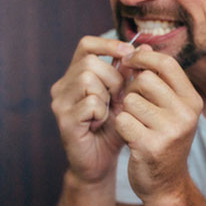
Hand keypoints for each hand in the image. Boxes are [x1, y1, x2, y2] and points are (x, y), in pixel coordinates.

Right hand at [50, 36, 134, 183]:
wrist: (102, 161)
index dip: (108, 44)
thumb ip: (131, 73)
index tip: (128, 53)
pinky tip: (101, 123)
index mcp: (76, 75)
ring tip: (109, 111)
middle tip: (119, 98)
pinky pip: (90, 103)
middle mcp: (63, 86)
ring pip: (87, 79)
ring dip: (107, 95)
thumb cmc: (114, 127)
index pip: (86, 45)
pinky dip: (102, 112)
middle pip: (90, 62)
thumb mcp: (126, 96)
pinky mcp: (64, 120)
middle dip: (113, 78)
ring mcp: (60, 103)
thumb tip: (145, 46)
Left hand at [114, 45, 203, 205]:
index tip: (129, 61)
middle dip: (132, 89)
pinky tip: (130, 137)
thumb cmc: (164, 139)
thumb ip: (157, 78)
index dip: (144, 58)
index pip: (167, 64)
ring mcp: (170, 131)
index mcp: (193, 100)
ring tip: (134, 123)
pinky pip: (122, 120)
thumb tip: (141, 46)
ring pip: (131, 100)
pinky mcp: (151, 146)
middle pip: (145, 80)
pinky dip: (120, 127)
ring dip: (125, 110)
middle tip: (133, 104)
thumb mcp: (169, 107)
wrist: (166, 183)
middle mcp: (186, 114)